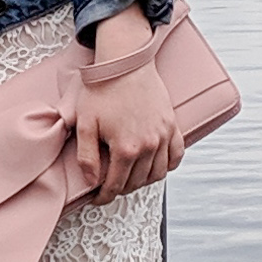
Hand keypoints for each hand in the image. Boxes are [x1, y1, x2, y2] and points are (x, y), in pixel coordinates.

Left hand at [75, 9, 185, 200]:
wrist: (125, 62)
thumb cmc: (102, 90)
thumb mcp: (85, 123)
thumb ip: (86, 157)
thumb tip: (92, 181)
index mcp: (126, 148)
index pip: (116, 185)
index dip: (104, 197)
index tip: (98, 199)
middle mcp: (149, 146)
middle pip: (137, 182)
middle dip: (122, 189)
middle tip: (110, 187)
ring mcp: (164, 136)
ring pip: (157, 174)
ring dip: (143, 181)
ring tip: (130, 178)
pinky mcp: (172, 126)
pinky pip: (176, 156)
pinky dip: (168, 166)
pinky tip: (155, 166)